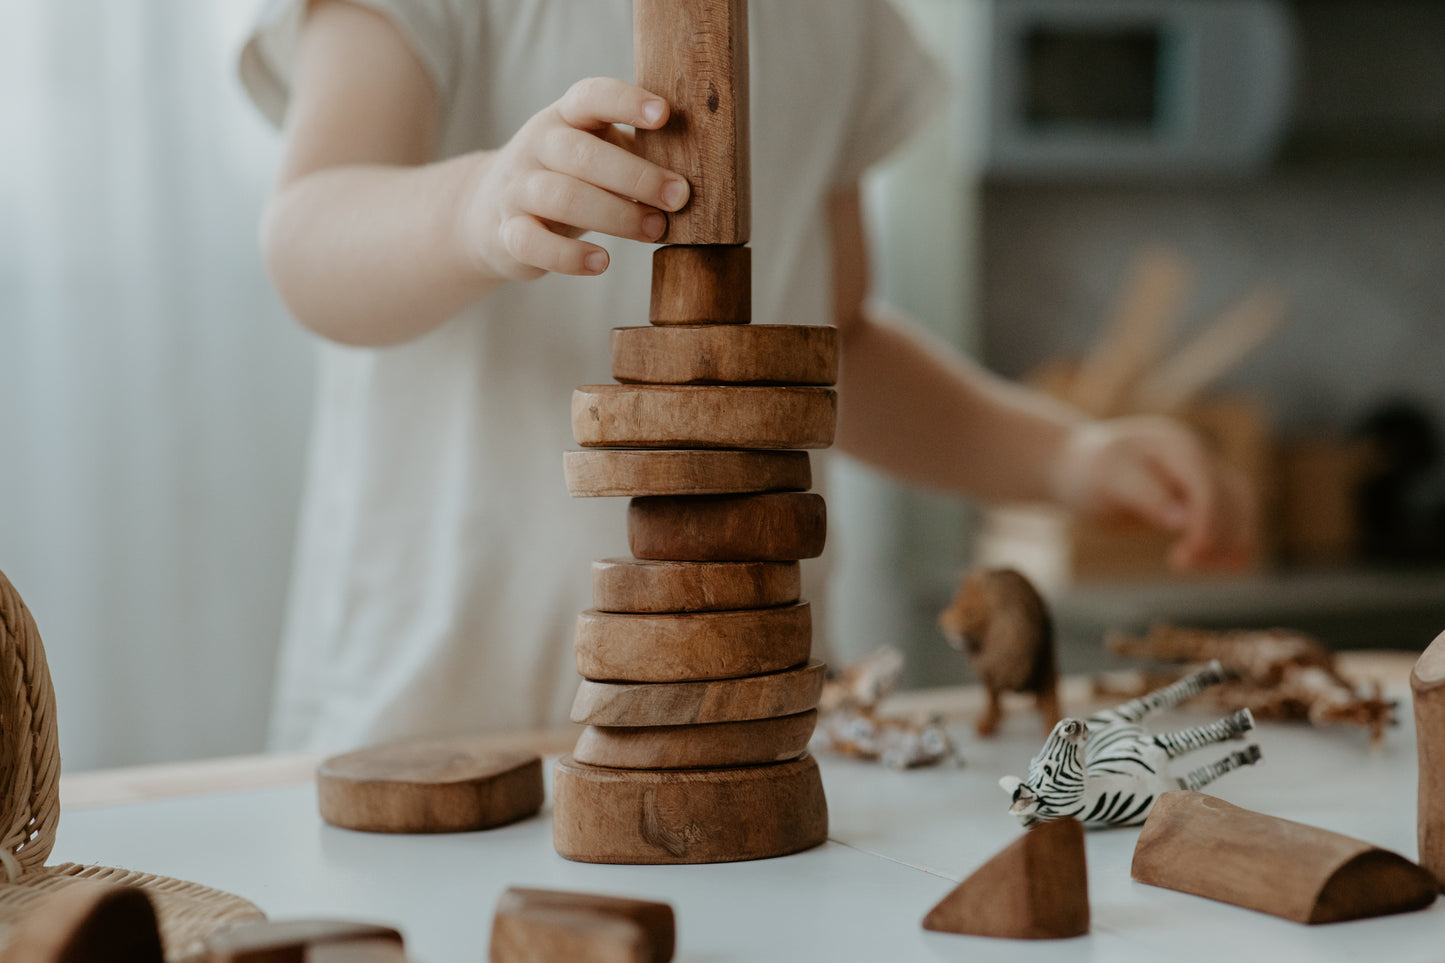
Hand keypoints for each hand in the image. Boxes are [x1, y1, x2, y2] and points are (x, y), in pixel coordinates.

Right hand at [459, 77, 689, 281]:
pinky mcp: (508, 232)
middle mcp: (536, 146)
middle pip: (582, 154)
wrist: (489, 210)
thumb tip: (695, 175)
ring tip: (654, 230)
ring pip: (563, 198)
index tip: (663, 114)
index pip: (590, 97)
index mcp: (564, 117)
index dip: (626, 101)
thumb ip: (633, 155)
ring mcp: (517, 189)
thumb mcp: (593, 152)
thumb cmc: (567, 178)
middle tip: (678, 197)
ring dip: (616, 216)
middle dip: (636, 176)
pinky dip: (569, 256)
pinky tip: (601, 262)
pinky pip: (534, 243)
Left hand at [1049, 416, 1257, 570]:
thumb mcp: (1107, 482)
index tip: (1185, 558)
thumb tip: (1183, 521)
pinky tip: (1225, 566)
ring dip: (1232, 541)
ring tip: (1198, 567)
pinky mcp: (1201, 493)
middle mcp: (1197, 455)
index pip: (1208, 486)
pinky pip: (1233, 515)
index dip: (1206, 524)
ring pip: (1240, 507)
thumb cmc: (1088, 474)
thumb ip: (1145, 496)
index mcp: (1175, 446)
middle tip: (1180, 565)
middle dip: (1217, 537)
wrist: (1077, 467)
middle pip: (1232, 497)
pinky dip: (1235, 540)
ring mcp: (1203, 472)